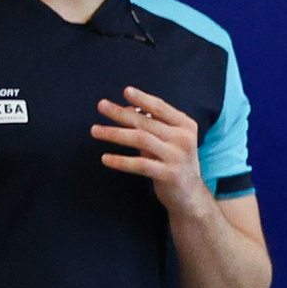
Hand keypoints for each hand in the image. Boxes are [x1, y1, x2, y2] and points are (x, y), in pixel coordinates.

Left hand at [92, 86, 213, 216]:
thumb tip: (125, 109)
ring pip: (141, 139)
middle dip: (121, 113)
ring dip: (115, 134)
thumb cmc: (174, 163)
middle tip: (101, 106)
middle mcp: (183, 139)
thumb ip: (150, 125)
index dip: (143, 99)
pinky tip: (105, 158)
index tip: (126, 91)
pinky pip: (140, 165)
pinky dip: (121, 161)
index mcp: (185, 126)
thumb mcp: (168, 140)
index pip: (161, 108)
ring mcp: (177, 157)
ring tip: (95, 131)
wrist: (191, 196)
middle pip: (146, 122)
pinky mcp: (169, 175)